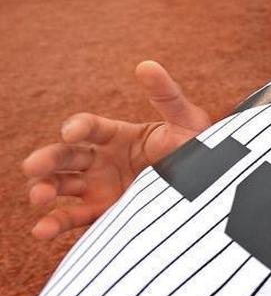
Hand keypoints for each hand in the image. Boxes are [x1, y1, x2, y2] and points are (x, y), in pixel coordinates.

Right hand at [22, 61, 211, 239]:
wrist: (211, 190)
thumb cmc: (199, 151)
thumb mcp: (187, 122)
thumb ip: (167, 96)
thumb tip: (147, 65)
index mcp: (117, 136)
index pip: (90, 127)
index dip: (78, 127)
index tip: (72, 133)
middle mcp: (102, 160)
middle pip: (65, 156)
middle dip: (47, 159)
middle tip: (32, 167)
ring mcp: (100, 187)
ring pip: (62, 185)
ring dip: (45, 188)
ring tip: (37, 196)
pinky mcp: (104, 213)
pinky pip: (74, 218)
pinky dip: (55, 223)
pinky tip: (40, 230)